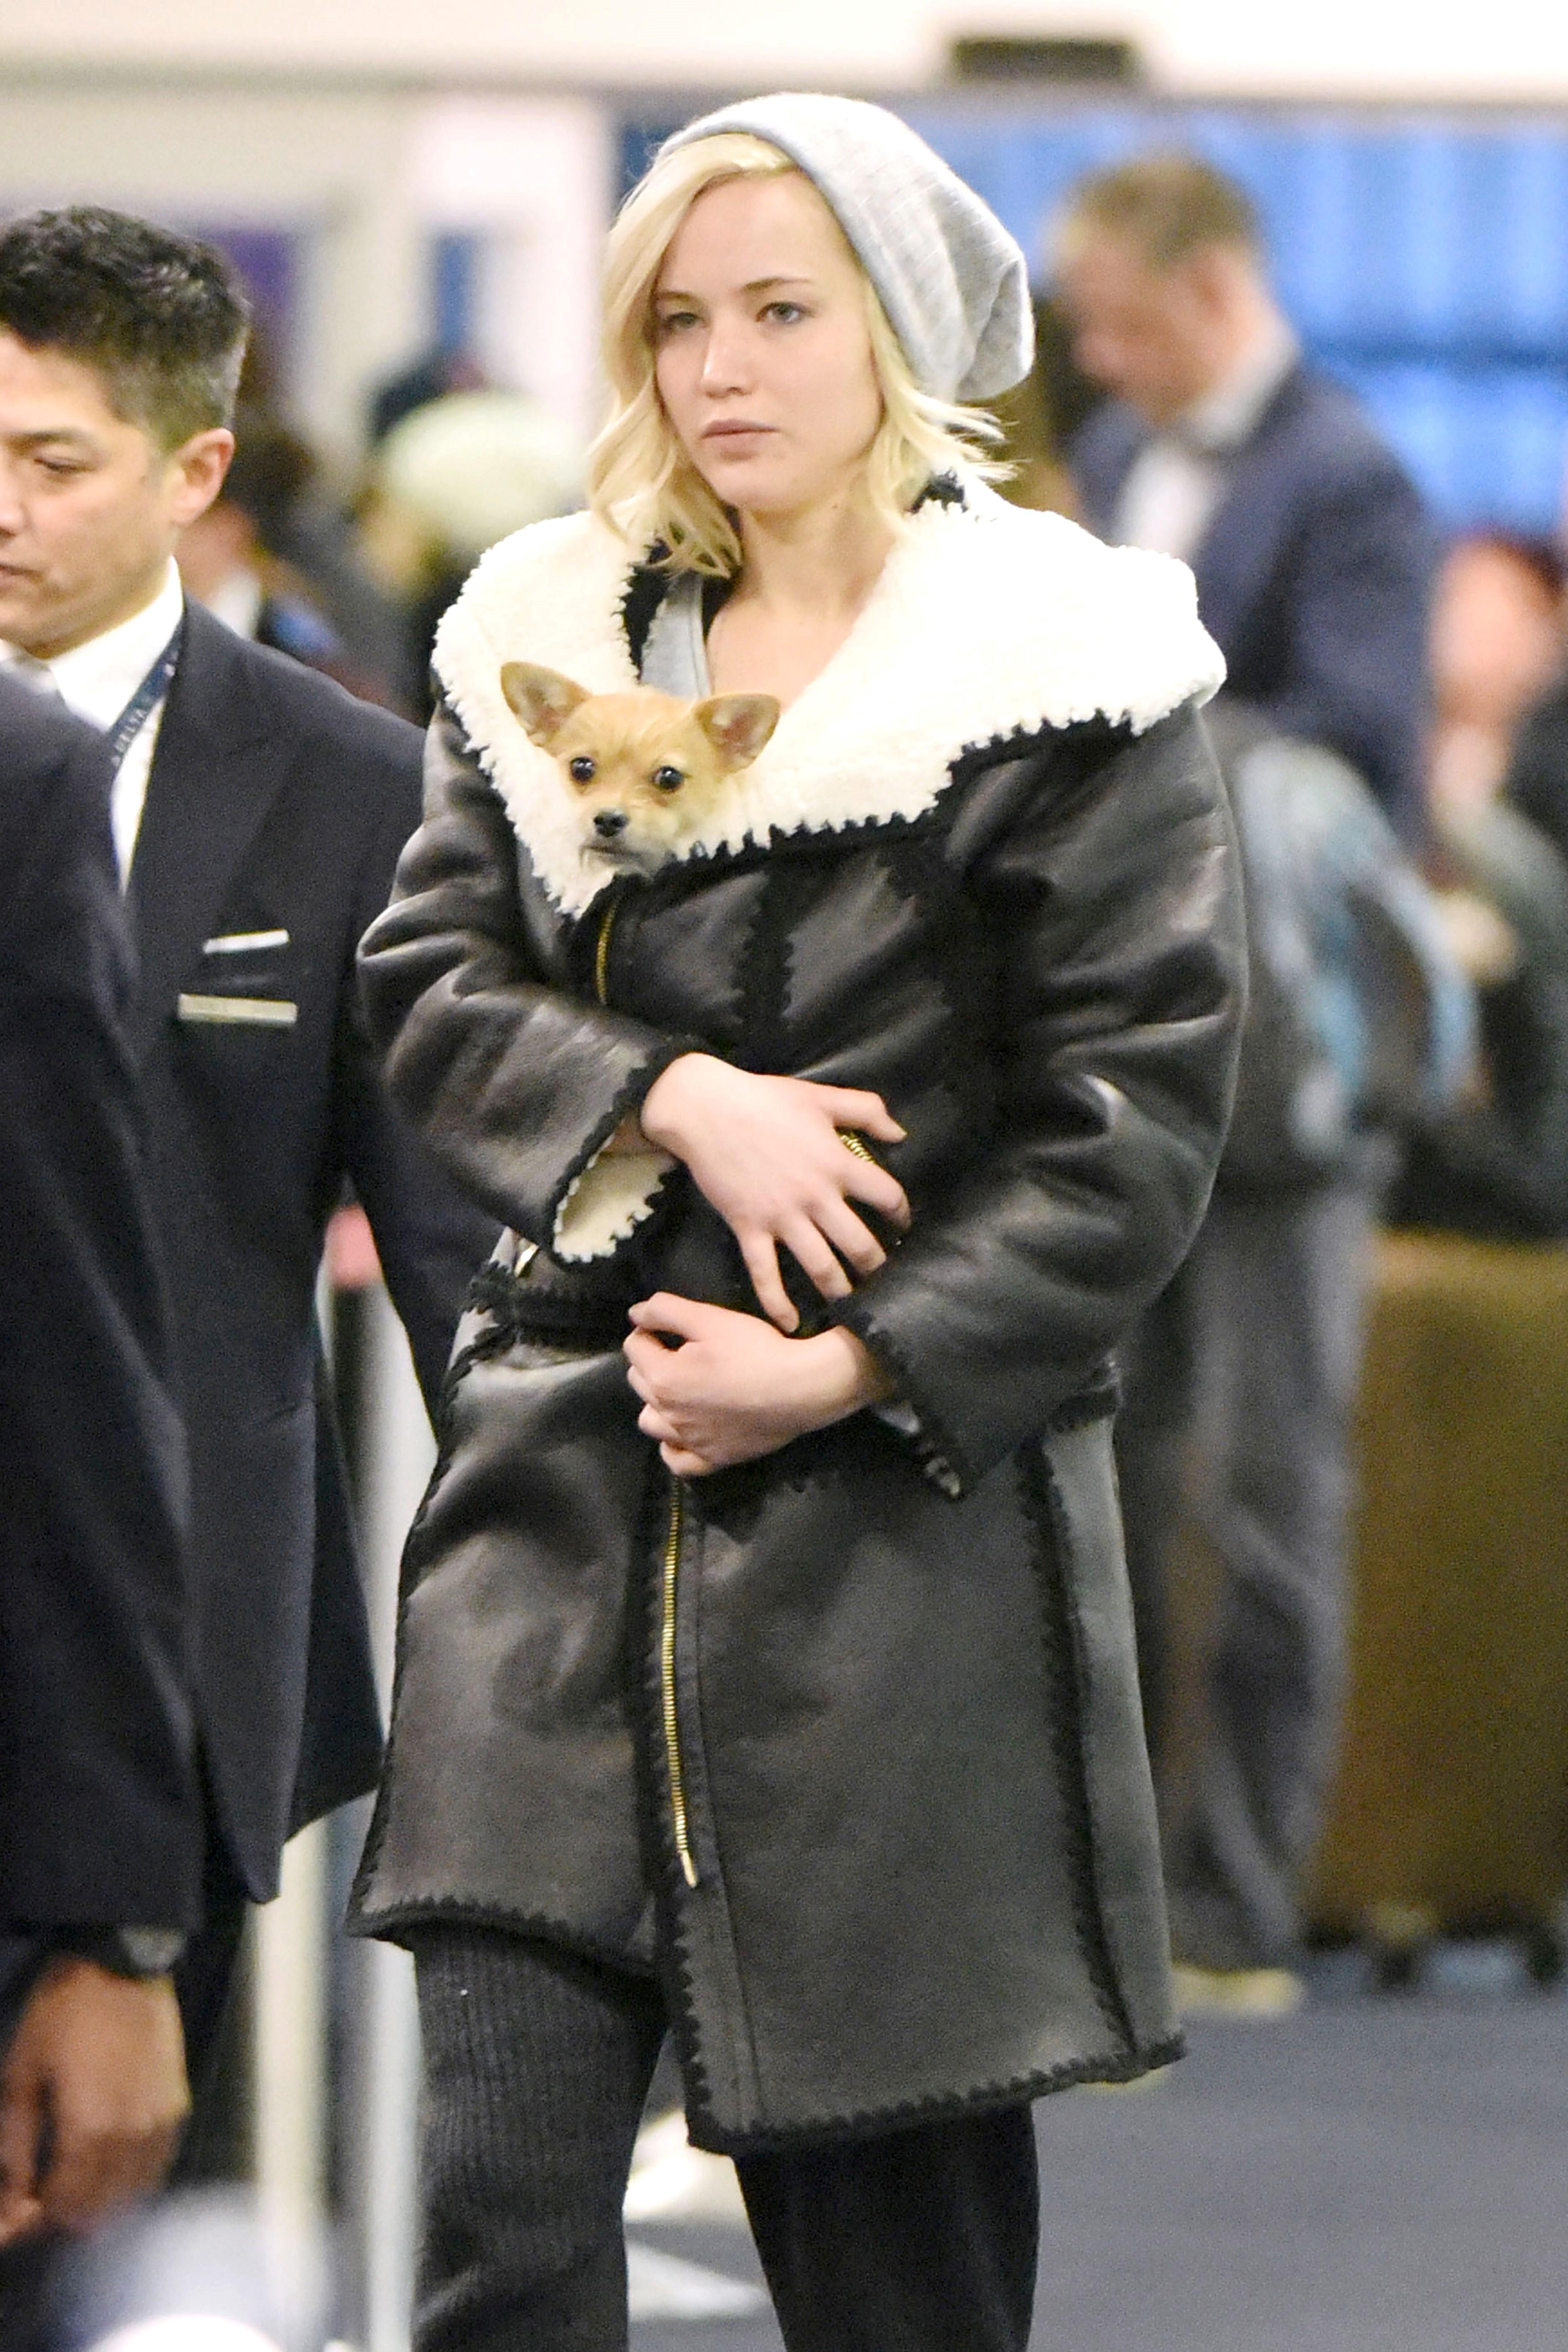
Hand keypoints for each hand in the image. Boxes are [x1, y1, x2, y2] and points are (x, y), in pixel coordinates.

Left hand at [0, 1959, 188, 2243]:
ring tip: (74, 2193)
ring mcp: (160, 2122)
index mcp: (89, 2128)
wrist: (123, 1963)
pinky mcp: (176, 2106)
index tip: (17, 2213)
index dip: (35, 2218)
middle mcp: (131, 2135)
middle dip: (64, 2215)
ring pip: (132, 2192)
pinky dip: (133, 2182)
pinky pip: (157, 2166)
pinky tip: (114, 2176)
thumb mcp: (23, 2072)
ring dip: (100, 2204)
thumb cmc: (64, 2013)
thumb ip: (17, 2143)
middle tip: (40, 2201)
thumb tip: (15, 2199)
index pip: (63, 2204)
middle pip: (99, 2207)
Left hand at [624, 1292, 892, 1474]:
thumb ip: (665, 1311)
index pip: (635, 1347)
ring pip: (651, 1422)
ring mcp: (689, 1441)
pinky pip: (678, 1462)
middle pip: (639, 1382)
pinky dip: (674, 1447)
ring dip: (656, 1404)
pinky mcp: (712, 1458)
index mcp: (663, 1377)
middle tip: (681, 1351)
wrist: (800, 1389)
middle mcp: (668, 1414)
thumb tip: (635, 1314)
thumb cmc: (755, 1350)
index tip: (670, 1326)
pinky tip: (685, 1433)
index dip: (649, 1330)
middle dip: (651, 1362)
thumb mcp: (710, 1319)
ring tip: (680, 1390)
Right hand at [637, 1055, 909, 1330]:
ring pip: (820, 1267)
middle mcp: (815, 1196)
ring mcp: (781, 1217)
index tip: (902, 1226)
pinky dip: (778, 1304)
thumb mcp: (822, 1096)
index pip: (886, 1196)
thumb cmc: (765, 1099)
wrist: (705, 1109)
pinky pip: (766, 1275)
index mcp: (838, 1162)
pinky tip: (790, 1323)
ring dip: (839, 1291)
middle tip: (885, 1280)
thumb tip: (901, 1134)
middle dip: (877, 1267)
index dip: (901, 1214)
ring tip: (852, 1306)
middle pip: (859, 1243)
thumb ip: (867, 1111)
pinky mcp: (749, 1228)